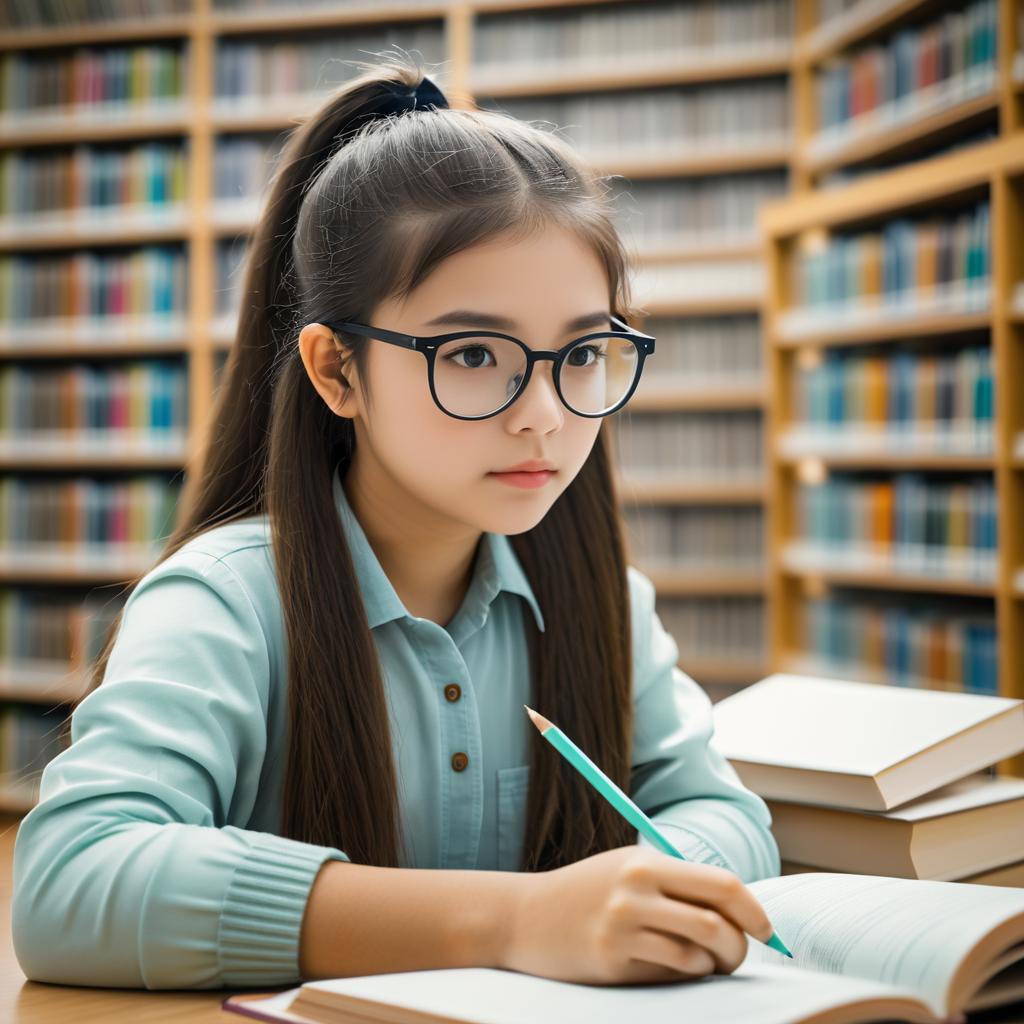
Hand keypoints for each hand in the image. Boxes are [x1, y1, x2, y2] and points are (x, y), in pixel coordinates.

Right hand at [501, 845, 773, 985]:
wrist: (525, 915)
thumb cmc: (587, 893)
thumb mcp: (628, 869)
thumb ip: (676, 882)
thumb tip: (738, 907)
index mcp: (647, 862)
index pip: (722, 884)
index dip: (754, 911)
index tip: (766, 929)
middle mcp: (637, 891)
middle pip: (717, 922)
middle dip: (740, 945)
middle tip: (737, 954)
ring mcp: (623, 927)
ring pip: (698, 954)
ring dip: (716, 964)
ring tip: (710, 963)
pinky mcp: (613, 960)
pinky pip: (671, 973)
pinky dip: (686, 974)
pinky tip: (675, 967)